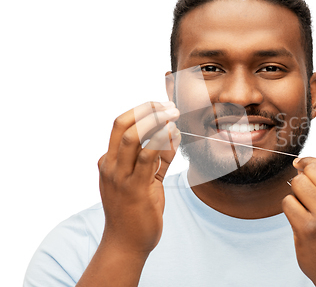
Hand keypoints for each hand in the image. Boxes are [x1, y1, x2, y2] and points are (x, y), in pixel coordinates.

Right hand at [97, 101, 180, 255]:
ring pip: (133, 137)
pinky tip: (173, 133)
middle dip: (147, 110)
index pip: (120, 125)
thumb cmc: (135, 211)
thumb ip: (158, 158)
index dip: (141, 110)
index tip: (160, 105)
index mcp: (109, 161)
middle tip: (169, 106)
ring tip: (174, 115)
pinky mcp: (135, 189)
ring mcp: (120, 177)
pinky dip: (161, 140)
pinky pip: (148, 157)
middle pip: (123, 125)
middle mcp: (110, 166)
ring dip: (156, 121)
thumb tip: (174, 134)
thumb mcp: (145, 179)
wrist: (126, 243)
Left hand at [282, 157, 315, 286]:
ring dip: (295, 196)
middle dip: (302, 180)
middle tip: (306, 197)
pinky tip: (300, 222)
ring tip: (305, 211)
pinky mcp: (307, 229)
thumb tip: (300, 164)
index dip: (309, 162)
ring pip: (296, 184)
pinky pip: (287, 203)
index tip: (300, 165)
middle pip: (309, 171)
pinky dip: (290, 210)